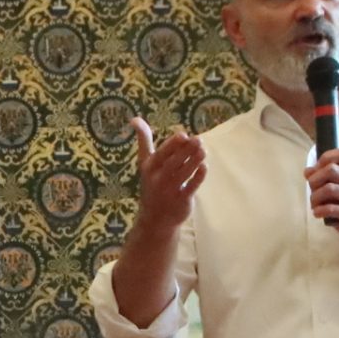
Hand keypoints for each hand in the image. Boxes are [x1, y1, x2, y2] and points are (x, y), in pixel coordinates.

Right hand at [129, 118, 206, 235]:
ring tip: (203, 150)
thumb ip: (143, 140)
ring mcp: (170, 190)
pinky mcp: (181, 200)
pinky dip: (199, 176)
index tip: (183, 135)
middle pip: (174, 162)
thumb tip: (134, 118)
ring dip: (194, 160)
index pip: (161, 154)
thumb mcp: (145, 163)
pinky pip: (192, 186)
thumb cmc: (152, 183)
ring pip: (184, 173)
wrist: (155, 219)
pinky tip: (204, 166)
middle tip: (199, 139)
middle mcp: (158, 179)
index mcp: (149, 168)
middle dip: (187, 150)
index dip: (173, 144)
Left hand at [305, 147, 338, 257]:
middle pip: (331, 169)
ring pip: (328, 188)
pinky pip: (330, 208)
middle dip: (314, 180)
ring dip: (314, 198)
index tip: (316, 171)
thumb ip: (329, 181)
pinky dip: (319, 211)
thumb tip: (308, 171)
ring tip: (315, 206)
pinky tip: (318, 214)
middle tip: (313, 192)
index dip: (325, 158)